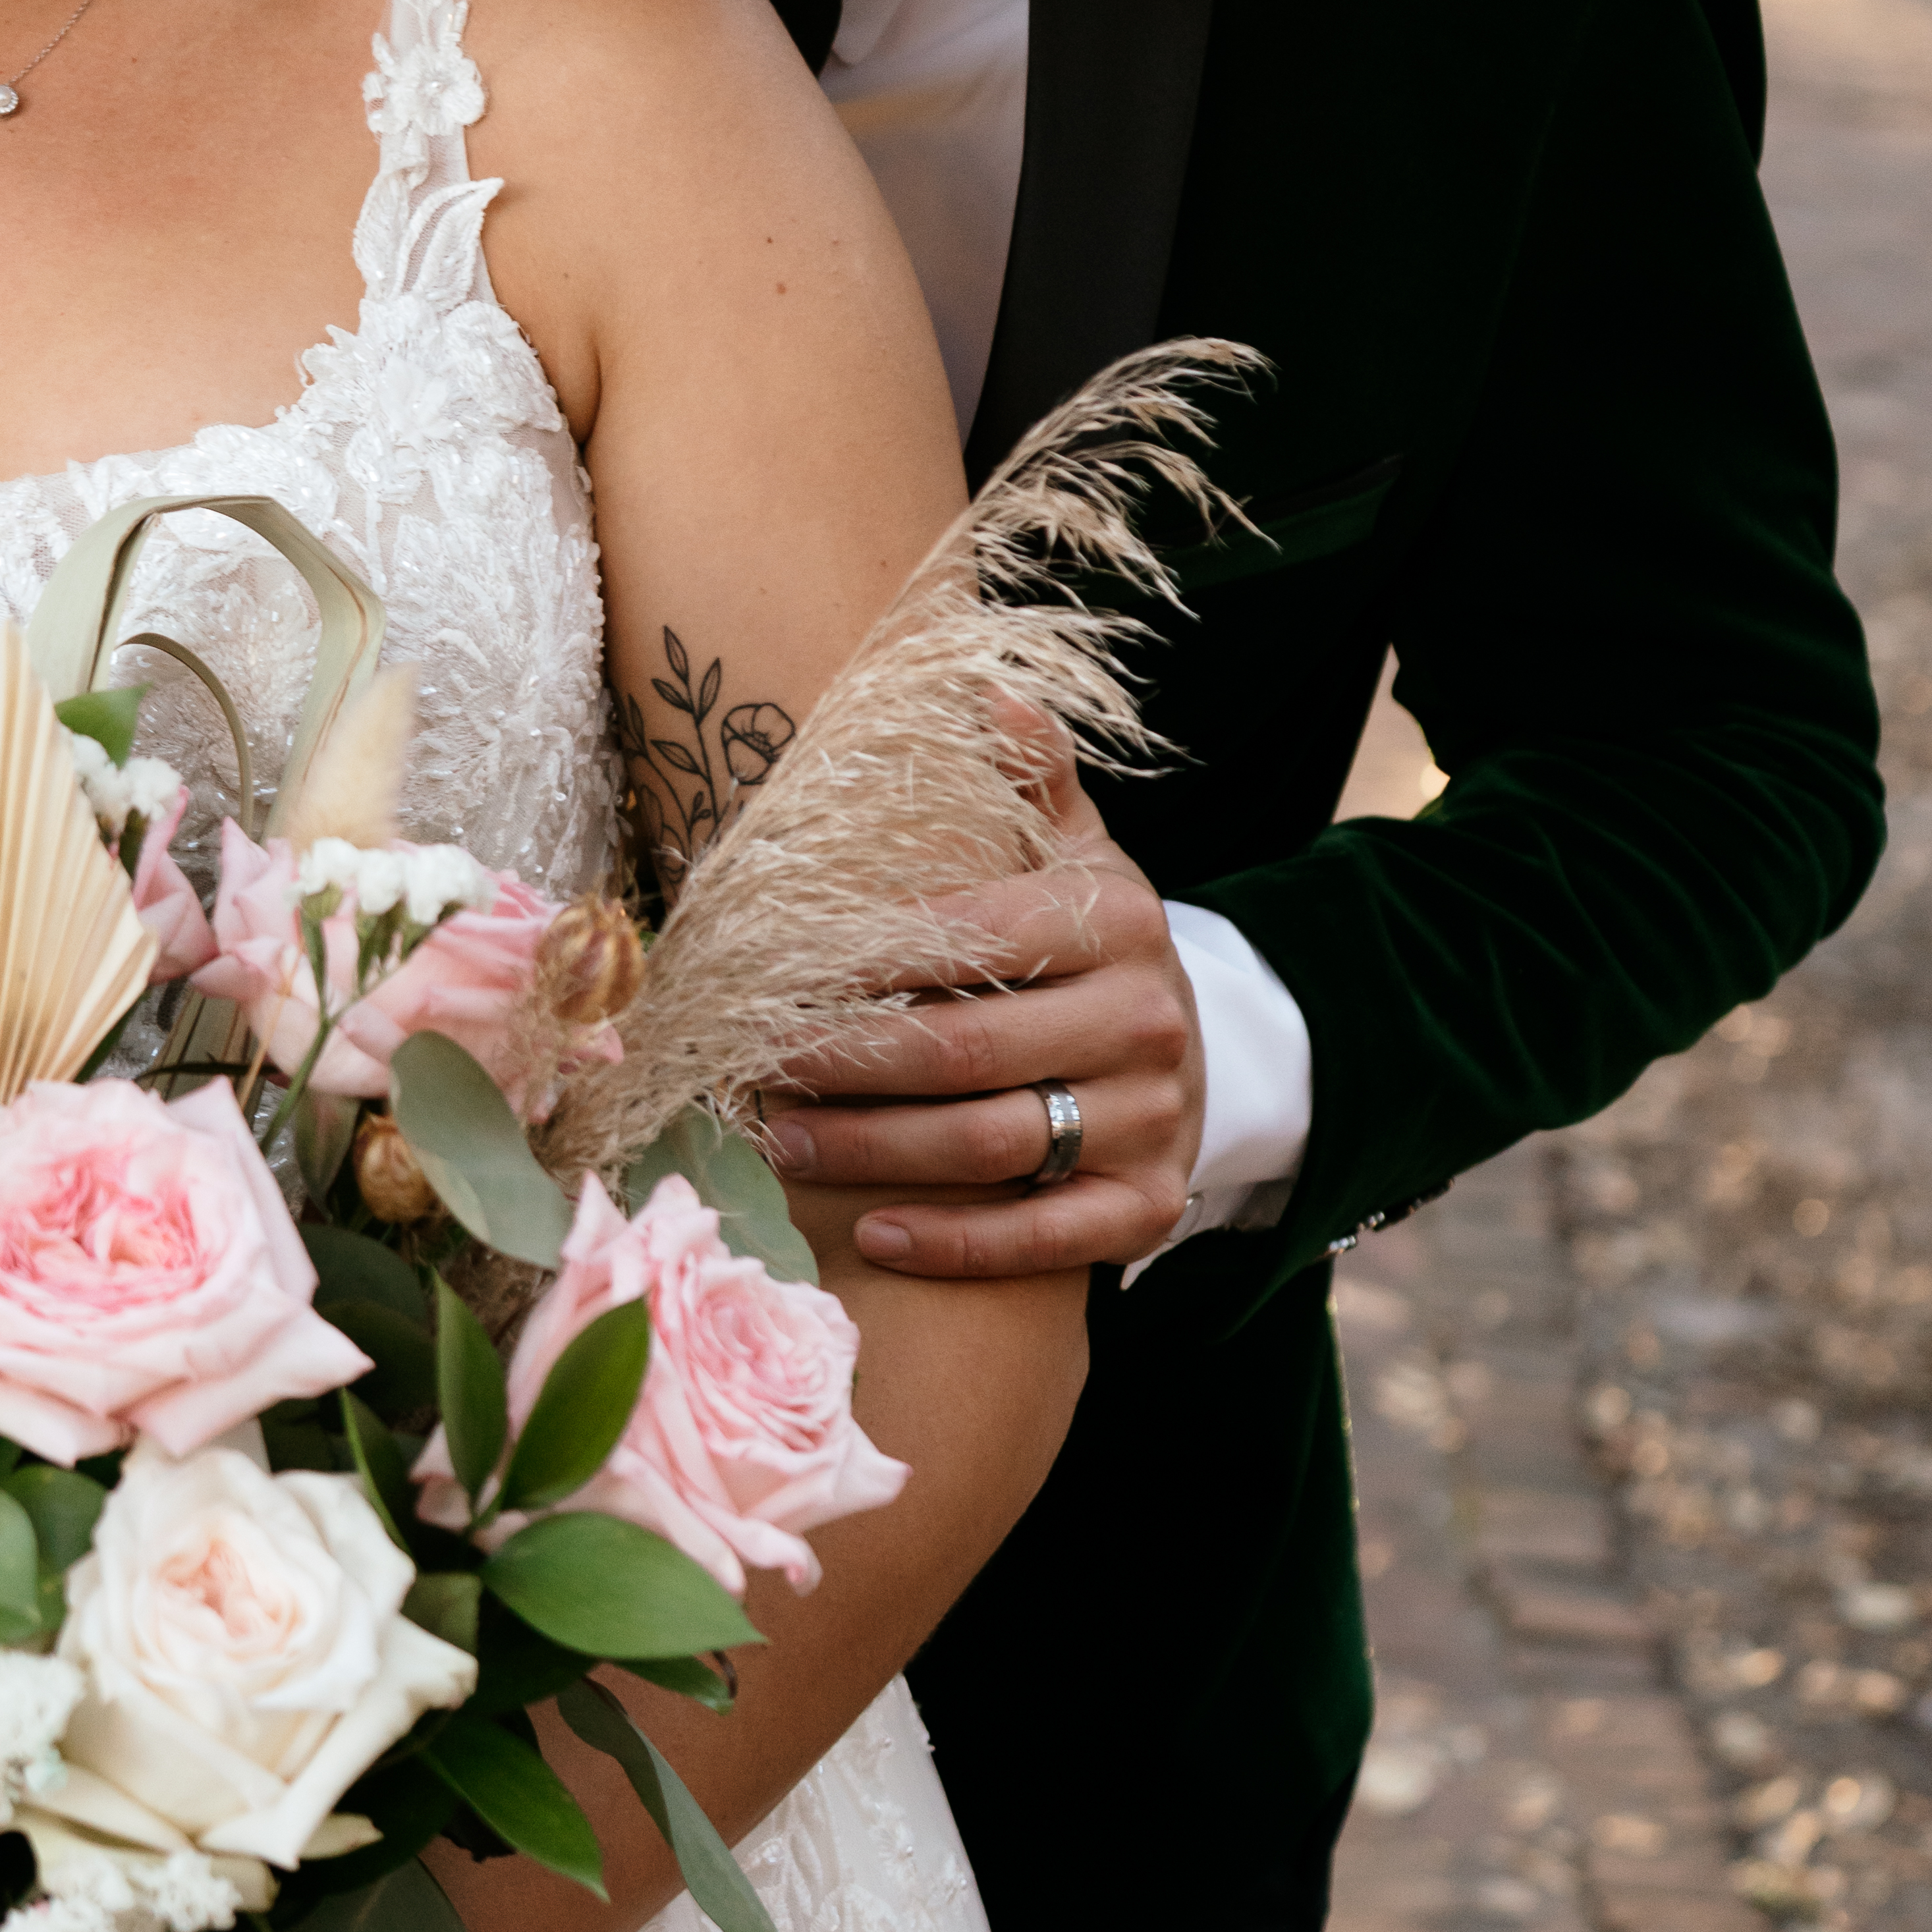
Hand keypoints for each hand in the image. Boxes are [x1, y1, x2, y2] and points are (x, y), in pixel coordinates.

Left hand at [760, 750, 1201, 1277]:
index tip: (765, 967)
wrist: (1183, 1043)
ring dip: (870, 1151)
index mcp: (1121, 919)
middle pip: (966, 1051)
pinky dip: (954, 1242)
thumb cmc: (1081, 941)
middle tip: (748, 1062)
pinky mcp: (1148, 1207)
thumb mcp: (1067, 849)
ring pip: (991, 1147)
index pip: (974, 937)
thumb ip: (1026, 776)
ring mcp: (1156, 1121)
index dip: (863, 958)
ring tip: (777, 1140)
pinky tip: (873, 1236)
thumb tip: (979, 689)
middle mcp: (1150, 1019)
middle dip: (842, 1060)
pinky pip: (1044, 1240)